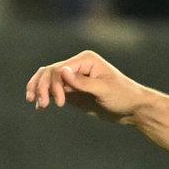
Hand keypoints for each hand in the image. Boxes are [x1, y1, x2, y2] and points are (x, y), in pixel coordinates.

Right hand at [25, 50, 149, 121]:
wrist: (131, 108)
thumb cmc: (122, 96)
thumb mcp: (104, 89)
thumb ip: (82, 82)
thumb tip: (62, 72)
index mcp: (86, 60)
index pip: (60, 69)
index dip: (53, 84)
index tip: (60, 103)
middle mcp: (77, 66)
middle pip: (50, 72)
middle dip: (42, 87)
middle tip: (41, 104)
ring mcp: (73, 78)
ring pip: (48, 79)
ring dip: (39, 89)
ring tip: (36, 104)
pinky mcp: (72, 90)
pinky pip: (53, 90)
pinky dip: (45, 96)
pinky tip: (40, 106)